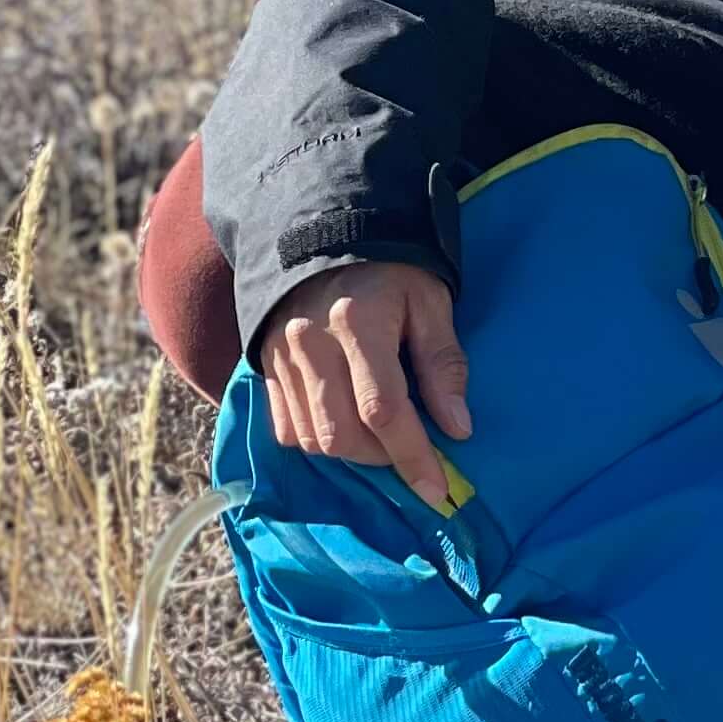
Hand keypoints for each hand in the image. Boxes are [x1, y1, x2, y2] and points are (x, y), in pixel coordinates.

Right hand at [257, 260, 470, 512]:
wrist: (325, 232)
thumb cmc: (391, 269)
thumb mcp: (430, 301)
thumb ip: (443, 363)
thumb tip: (458, 428)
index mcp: (358, 322)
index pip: (383, 409)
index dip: (412, 455)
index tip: (438, 489)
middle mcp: (311, 344)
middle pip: (341, 434)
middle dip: (383, 459)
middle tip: (414, 454)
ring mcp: (281, 358)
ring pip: (311, 439)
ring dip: (352, 454)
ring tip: (384, 441)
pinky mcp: (264, 368)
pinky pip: (286, 429)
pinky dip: (318, 441)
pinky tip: (347, 427)